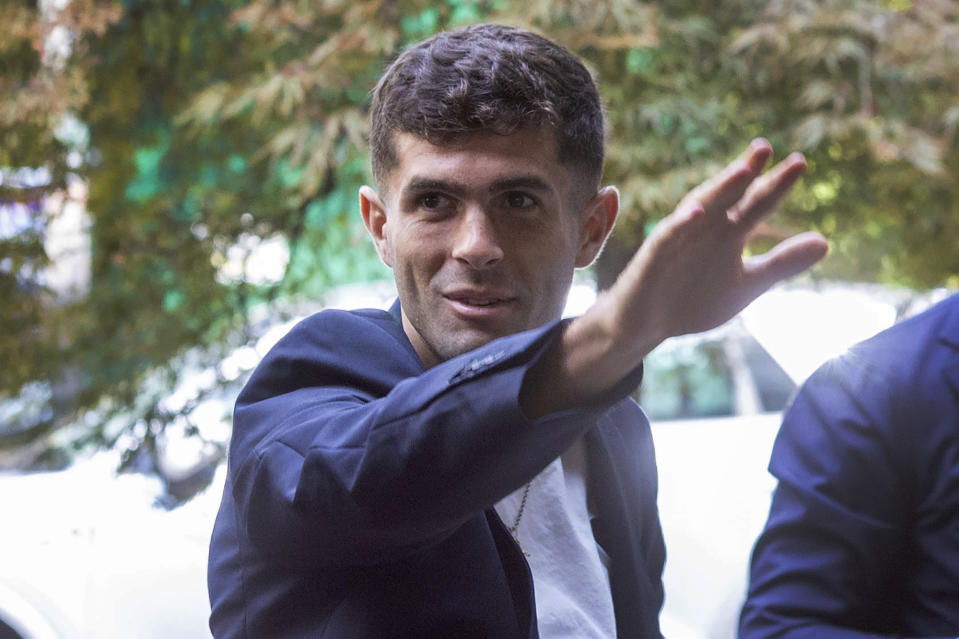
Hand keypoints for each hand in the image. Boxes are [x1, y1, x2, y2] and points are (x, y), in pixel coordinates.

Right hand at [598, 138, 827, 354]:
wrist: (649, 324)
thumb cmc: (694, 298)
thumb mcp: (748, 283)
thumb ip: (782, 263)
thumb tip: (826, 242)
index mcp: (729, 232)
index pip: (755, 202)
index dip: (775, 184)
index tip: (799, 162)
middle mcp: (705, 227)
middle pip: (728, 194)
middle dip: (745, 172)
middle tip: (765, 147)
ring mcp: (680, 238)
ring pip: (700, 207)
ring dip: (718, 189)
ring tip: (741, 171)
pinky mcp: (655, 255)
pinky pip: (669, 235)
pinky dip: (682, 223)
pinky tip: (698, 212)